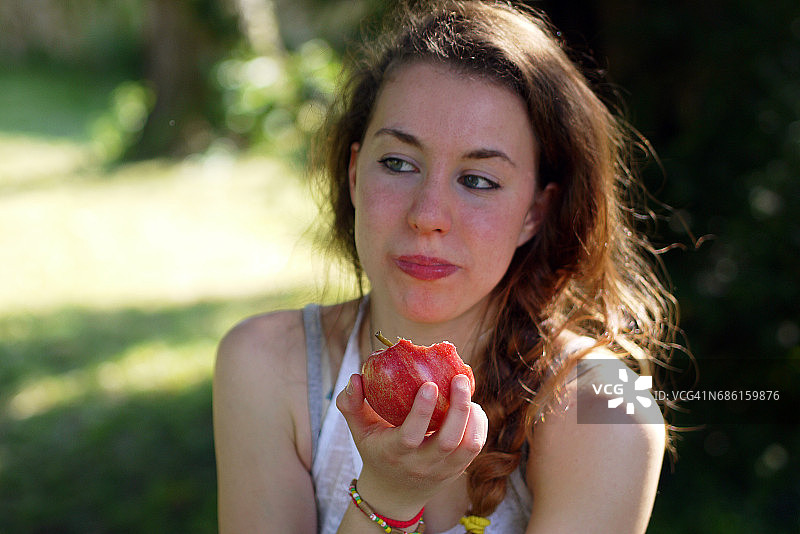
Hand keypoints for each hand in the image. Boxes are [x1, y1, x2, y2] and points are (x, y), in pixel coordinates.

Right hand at [336, 373, 487, 517]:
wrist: (394, 494)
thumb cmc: (375, 451)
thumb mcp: (358, 430)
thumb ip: (350, 403)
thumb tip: (356, 377)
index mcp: (393, 453)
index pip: (410, 436)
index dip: (422, 410)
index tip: (430, 384)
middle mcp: (420, 465)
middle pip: (447, 441)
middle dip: (458, 408)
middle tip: (459, 379)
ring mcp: (442, 470)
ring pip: (467, 445)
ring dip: (471, 415)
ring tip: (465, 391)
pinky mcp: (457, 471)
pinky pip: (475, 447)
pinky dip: (478, 424)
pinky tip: (471, 407)